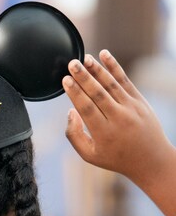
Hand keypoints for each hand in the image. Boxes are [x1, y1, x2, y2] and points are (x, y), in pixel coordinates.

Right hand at [62, 50, 174, 182]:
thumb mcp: (89, 155)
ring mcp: (132, 109)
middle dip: (84, 77)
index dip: (75, 93)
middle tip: (72, 64)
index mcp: (104, 133)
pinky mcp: (140, 101)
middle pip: (98, 94)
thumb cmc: (116, 158)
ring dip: (98, 70)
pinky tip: (105, 55)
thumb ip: (74, 135)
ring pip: (112, 85)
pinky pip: (125, 81)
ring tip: (85, 58)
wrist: (151, 160)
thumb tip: (70, 111)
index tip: (65, 80)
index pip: (87, 108)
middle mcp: (119, 119)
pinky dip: (114, 67)